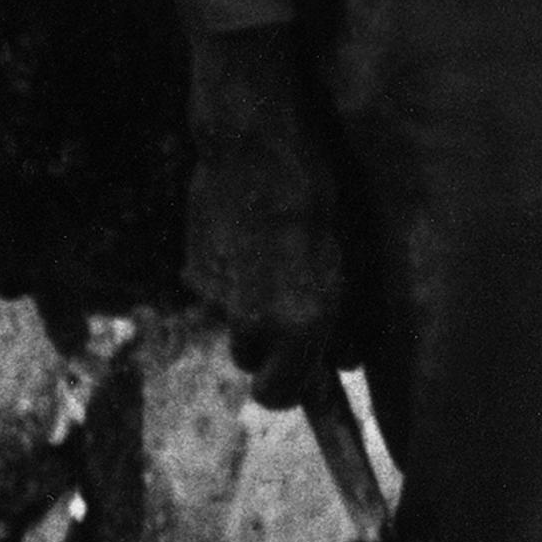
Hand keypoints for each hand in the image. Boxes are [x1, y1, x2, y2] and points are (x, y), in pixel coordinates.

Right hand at [181, 29, 349, 411]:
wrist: (255, 145)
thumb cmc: (318, 197)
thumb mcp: (348, 259)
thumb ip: (346, 322)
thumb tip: (346, 362)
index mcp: (299, 326)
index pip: (277, 397)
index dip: (289, 387)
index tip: (301, 373)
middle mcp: (252, 321)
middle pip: (250, 358)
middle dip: (268, 342)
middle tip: (290, 301)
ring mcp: (217, 296)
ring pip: (231, 319)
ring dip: (248, 304)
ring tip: (270, 259)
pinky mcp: (193, 266)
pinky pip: (214, 284)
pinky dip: (229, 271)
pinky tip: (247, 234)